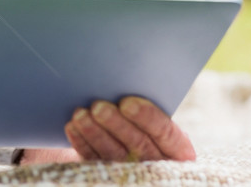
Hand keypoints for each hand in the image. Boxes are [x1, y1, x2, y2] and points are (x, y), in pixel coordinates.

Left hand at [64, 96, 195, 161]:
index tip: (127, 102)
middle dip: (116, 124)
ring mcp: (133, 171)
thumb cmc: (143, 118)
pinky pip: (95, 161)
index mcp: (177, 147)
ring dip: (95, 133)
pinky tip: (73, 127)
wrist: (127, 139)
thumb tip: (124, 77)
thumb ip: (143, 103)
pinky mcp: (108, 174)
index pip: (165, 132)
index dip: (147, 117)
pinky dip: (83, 143)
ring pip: (115, 154)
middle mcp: (158, 162)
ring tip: (80, 115)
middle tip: (98, 106)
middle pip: (138, 144)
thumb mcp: (151, 112)